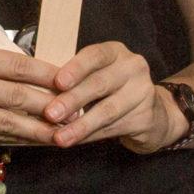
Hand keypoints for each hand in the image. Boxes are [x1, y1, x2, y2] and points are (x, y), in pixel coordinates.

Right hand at [0, 42, 63, 146]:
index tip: (70, 80)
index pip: (17, 66)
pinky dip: (16, 141)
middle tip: (77, 111)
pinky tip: (34, 142)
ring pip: (8, 123)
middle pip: (17, 97)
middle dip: (51, 106)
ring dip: (39, 130)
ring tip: (63, 134)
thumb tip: (31, 74)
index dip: (48, 75)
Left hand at [36, 42, 159, 149]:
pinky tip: (75, 141)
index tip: (57, 82)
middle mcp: (133, 67)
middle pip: (100, 84)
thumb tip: (41, 94)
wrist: (152, 112)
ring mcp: (143, 92)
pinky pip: (113, 128)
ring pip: (106, 111)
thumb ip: (75, 81)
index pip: (95, 55)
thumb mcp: (97, 76)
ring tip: (60, 137)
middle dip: (72, 100)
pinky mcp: (146, 117)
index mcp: (116, 52)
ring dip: (80, 126)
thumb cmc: (112, 90)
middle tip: (50, 114)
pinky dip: (90, 136)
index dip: (76, 68)